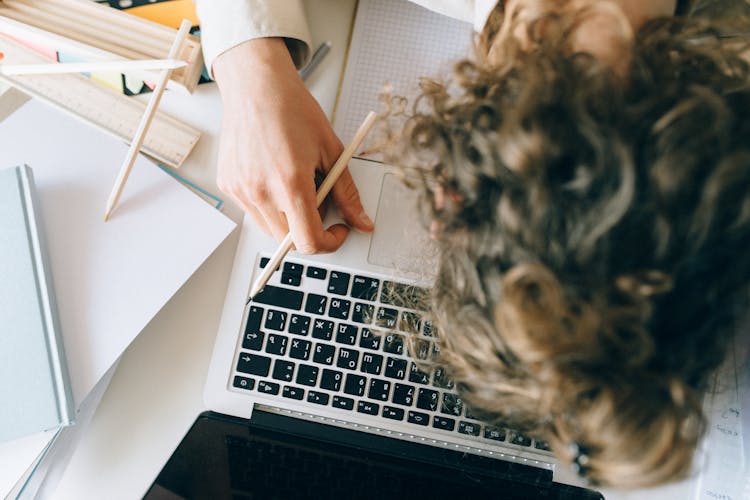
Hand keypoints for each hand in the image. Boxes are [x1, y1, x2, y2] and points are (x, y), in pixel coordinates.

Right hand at [213, 38, 373, 253]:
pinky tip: (274, 175)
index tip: (337, 231)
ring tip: (295, 183)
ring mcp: (240, 190)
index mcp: (290, 183)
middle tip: (318, 199)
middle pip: (289, 240)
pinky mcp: (228, 185)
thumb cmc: (292, 110)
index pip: (308, 241)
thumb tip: (362, 222)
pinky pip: (253, 211)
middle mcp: (260, 190)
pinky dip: (269, 204)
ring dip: (288, 218)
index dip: (329, 242)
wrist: (257, 86)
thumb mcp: (331, 151)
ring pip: (270, 228)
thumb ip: (347, 194)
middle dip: (309, 228)